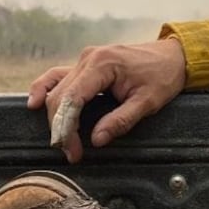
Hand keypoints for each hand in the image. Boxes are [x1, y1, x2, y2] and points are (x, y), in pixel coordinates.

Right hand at [27, 37, 186, 162]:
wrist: (173, 56)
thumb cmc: (163, 76)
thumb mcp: (147, 103)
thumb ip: (120, 121)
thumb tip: (96, 139)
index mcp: (102, 64)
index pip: (72, 99)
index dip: (67, 128)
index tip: (72, 150)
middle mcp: (88, 58)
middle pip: (60, 96)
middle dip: (60, 127)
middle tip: (71, 153)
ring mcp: (85, 59)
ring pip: (56, 88)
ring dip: (53, 114)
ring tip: (58, 139)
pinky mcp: (86, 65)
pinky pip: (59, 77)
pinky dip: (45, 89)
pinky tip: (34, 102)